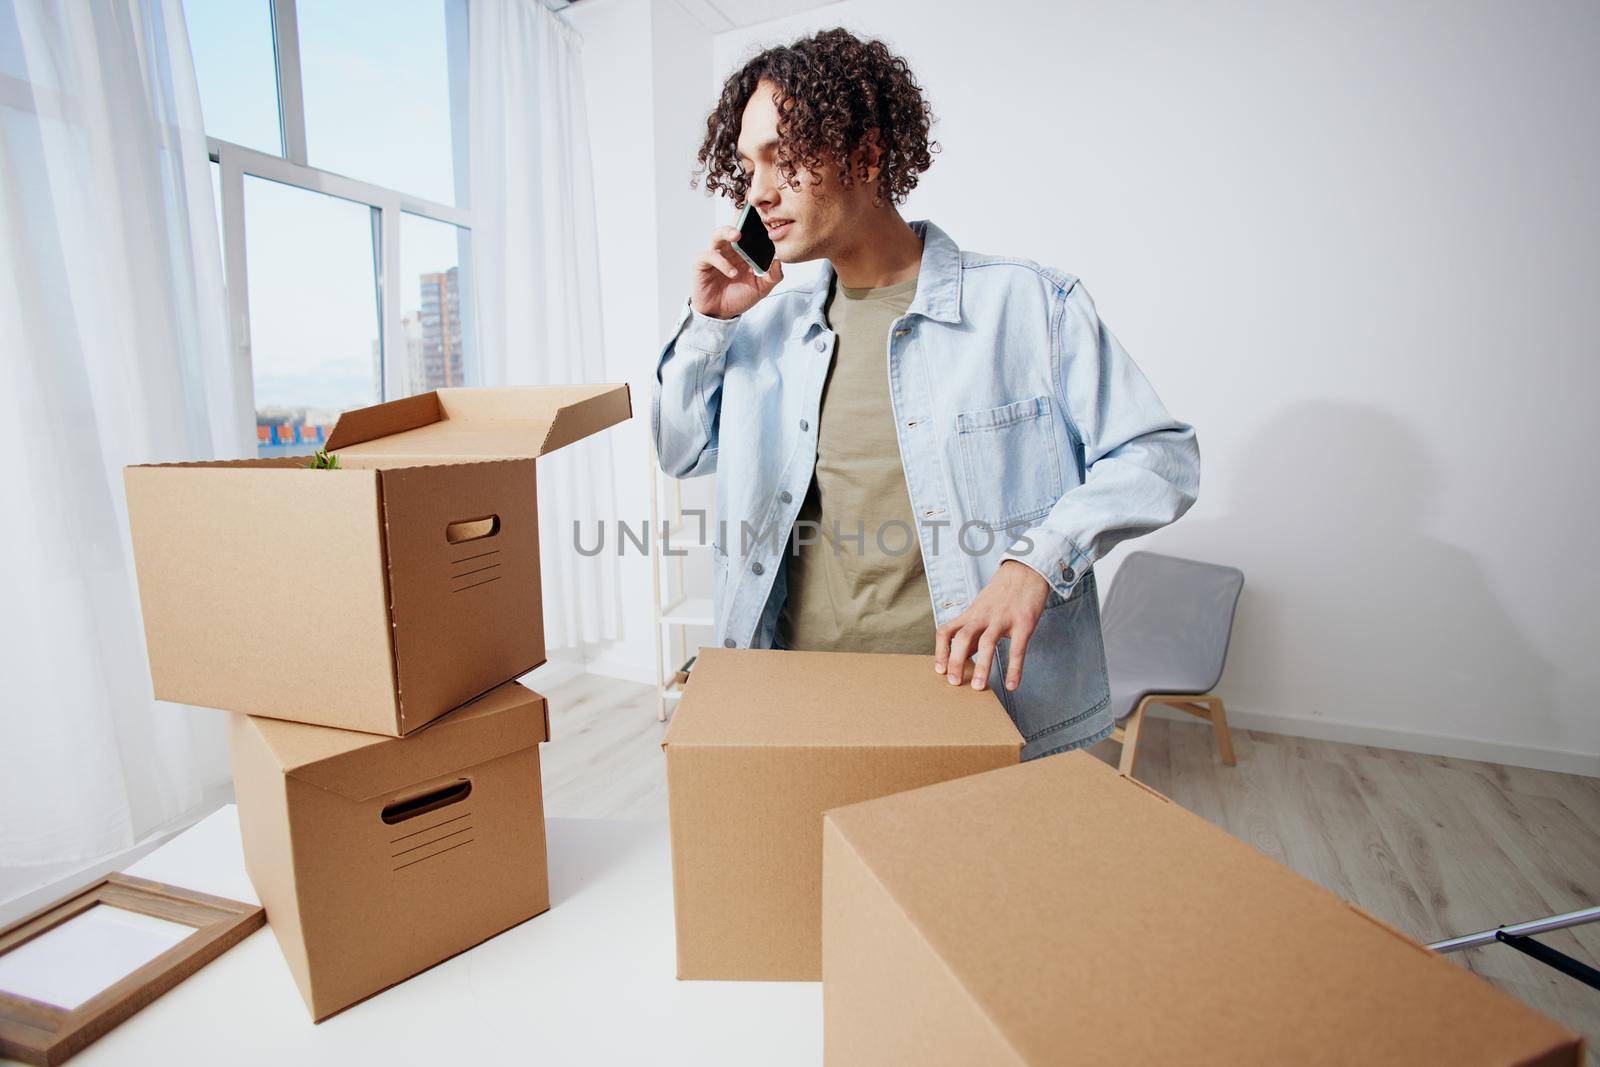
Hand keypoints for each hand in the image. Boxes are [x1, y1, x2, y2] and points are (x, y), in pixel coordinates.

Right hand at [690, 224, 784, 319]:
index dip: (755, 230)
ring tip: (736, 236)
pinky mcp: (702, 264)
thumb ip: (772, 277)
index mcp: (743, 254)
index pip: (749, 236)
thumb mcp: (760, 289)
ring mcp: (715, 256)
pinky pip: (708, 256)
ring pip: (717, 236)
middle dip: (739, 224)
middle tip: (749, 226)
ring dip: (726, 232)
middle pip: (732, 230)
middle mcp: (728, 252)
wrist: (720, 314)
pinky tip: (732, 272)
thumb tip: (778, 262)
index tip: (766, 227)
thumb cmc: (737, 298)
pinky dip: (721, 262)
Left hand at [934, 560, 1049, 691]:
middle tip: (954, 683)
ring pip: (987, 643)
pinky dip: (1014, 669)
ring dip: (982, 667)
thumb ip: (972, 631)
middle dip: (955, 661)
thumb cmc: (1002, 594)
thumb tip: (959, 657)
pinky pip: (1018, 649)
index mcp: (971, 613)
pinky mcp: (1024, 622)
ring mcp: (1004, 618)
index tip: (939, 671)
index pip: (947, 631)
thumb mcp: (982, 608)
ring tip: (978, 687)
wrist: (1027, 570)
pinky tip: (1013, 685)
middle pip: (963, 637)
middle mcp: (984, 615)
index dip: (940, 651)